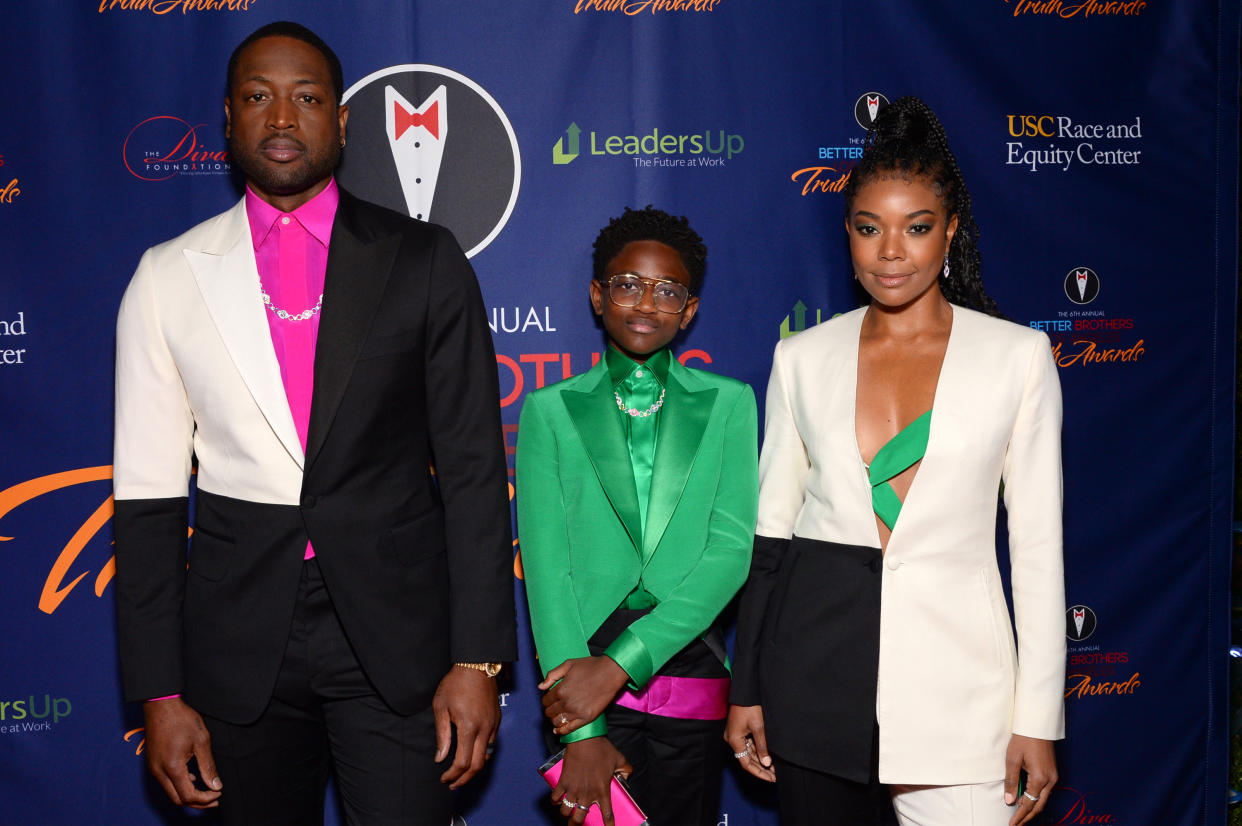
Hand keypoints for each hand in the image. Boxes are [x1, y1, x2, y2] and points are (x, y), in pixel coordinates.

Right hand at [141, 698, 221, 808]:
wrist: (160, 705)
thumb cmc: (182, 719)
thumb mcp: (201, 741)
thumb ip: (208, 766)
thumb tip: (216, 785)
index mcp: (172, 767)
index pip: (188, 795)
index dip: (205, 799)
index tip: (218, 793)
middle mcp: (159, 772)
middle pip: (177, 799)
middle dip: (197, 802)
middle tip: (215, 798)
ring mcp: (153, 768)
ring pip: (171, 792)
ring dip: (188, 794)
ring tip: (207, 790)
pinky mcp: (152, 763)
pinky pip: (166, 782)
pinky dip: (180, 785)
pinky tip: (193, 778)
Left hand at [432, 665, 500, 788]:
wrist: (477, 665)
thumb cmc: (456, 683)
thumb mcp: (441, 707)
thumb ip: (442, 735)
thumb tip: (440, 757)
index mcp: (469, 728)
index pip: (462, 762)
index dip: (453, 775)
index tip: (444, 778)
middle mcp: (484, 729)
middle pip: (478, 765)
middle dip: (465, 779)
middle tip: (453, 784)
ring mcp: (493, 725)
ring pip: (487, 756)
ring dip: (474, 768)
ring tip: (461, 772)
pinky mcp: (497, 720)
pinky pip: (491, 743)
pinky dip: (481, 754)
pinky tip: (471, 753)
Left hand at [540, 657, 628, 735]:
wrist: (610, 673)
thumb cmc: (590, 666)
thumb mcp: (568, 664)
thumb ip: (552, 675)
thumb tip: (540, 687)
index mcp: (561, 689)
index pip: (546, 701)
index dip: (546, 701)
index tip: (549, 700)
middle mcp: (566, 702)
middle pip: (550, 712)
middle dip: (549, 710)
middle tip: (553, 708)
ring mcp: (576, 711)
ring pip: (557, 721)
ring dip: (554, 720)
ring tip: (556, 717)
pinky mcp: (586, 718)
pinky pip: (569, 729)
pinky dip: (561, 731)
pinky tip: (558, 730)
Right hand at [551, 737, 632, 825]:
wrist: (584, 738)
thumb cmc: (602, 748)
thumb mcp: (619, 759)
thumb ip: (626, 770)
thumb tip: (628, 776)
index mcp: (602, 790)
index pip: (606, 814)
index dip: (608, 824)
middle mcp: (587, 794)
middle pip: (579, 819)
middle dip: (577, 824)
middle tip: (577, 823)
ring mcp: (573, 789)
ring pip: (566, 812)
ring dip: (566, 814)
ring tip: (568, 812)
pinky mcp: (563, 782)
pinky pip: (554, 798)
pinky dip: (554, 801)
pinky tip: (557, 800)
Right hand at [724, 704, 774, 781]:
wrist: (744, 691)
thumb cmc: (750, 707)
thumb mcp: (758, 727)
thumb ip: (762, 747)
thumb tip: (766, 763)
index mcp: (734, 740)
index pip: (746, 764)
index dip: (759, 772)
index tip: (771, 779)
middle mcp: (732, 740)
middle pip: (746, 759)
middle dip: (761, 768)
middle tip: (774, 776)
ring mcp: (734, 735)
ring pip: (748, 753)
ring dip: (759, 760)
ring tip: (773, 768)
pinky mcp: (738, 731)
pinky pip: (747, 745)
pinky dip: (757, 751)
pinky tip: (767, 756)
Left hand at [1004, 733, 1056, 825]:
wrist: (1037, 725)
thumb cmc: (1023, 739)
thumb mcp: (1012, 760)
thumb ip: (1011, 781)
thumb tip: (1009, 801)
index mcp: (1040, 778)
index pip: (1028, 804)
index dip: (1020, 816)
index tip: (1012, 824)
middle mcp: (1050, 780)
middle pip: (1038, 805)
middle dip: (1027, 817)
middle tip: (1016, 824)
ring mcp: (1053, 776)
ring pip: (1043, 799)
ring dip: (1031, 808)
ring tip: (1019, 816)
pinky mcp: (1052, 772)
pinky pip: (1045, 791)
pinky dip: (1036, 799)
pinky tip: (1027, 801)